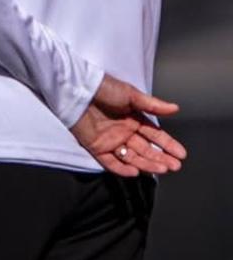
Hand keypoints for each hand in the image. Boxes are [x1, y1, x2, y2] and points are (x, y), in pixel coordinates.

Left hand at [70, 73, 186, 176]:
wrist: (78, 90)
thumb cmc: (103, 88)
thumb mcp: (131, 94)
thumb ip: (153, 104)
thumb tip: (175, 108)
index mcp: (134, 119)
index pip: (155, 135)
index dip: (168, 145)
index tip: (181, 154)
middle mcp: (124, 132)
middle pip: (145, 149)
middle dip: (161, 158)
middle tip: (175, 166)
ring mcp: (111, 141)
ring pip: (132, 157)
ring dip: (147, 164)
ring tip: (162, 169)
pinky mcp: (96, 147)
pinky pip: (110, 162)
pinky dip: (122, 168)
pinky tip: (135, 171)